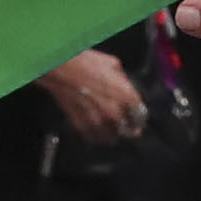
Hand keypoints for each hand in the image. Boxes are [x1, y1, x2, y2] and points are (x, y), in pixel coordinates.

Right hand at [34, 49, 151, 146]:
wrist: (59, 67)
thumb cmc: (83, 62)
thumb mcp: (111, 63)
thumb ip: (122, 79)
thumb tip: (124, 85)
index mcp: (124, 95)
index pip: (141, 115)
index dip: (139, 116)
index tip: (137, 116)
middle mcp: (113, 111)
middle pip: (128, 131)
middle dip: (129, 129)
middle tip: (128, 128)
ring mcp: (96, 120)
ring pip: (111, 138)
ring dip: (113, 136)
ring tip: (112, 133)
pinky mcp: (80, 124)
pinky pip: (92, 138)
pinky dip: (95, 138)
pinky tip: (96, 133)